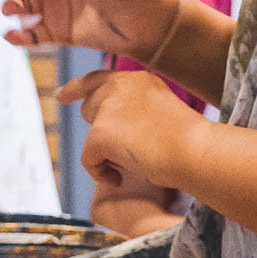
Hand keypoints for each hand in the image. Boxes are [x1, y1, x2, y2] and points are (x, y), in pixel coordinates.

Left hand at [55, 67, 193, 196]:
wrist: (195, 151)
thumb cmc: (189, 142)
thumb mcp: (161, 112)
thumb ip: (135, 110)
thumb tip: (107, 126)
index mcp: (137, 79)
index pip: (98, 79)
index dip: (77, 88)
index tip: (61, 95)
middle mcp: (119, 86)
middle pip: (90, 108)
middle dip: (100, 129)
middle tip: (124, 149)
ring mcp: (108, 108)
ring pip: (91, 135)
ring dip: (107, 152)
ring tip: (135, 160)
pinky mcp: (99, 133)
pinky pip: (88, 159)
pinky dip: (101, 172)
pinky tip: (119, 178)